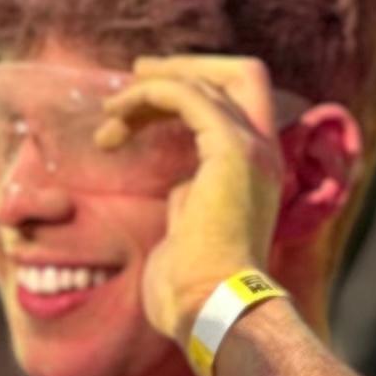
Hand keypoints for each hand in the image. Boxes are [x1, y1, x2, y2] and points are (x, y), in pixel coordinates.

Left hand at [115, 54, 291, 351]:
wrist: (212, 307)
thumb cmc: (193, 287)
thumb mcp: (190, 230)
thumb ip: (190, 200)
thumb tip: (178, 187)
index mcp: (259, 171)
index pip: (241, 101)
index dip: (198, 86)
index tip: (145, 94)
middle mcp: (265, 152)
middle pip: (240, 75)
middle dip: (185, 68)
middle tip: (133, 77)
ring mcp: (252, 149)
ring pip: (210, 81)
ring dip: (151, 90)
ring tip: (110, 114)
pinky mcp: (229, 150)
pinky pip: (187, 97)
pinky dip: (150, 96)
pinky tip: (118, 117)